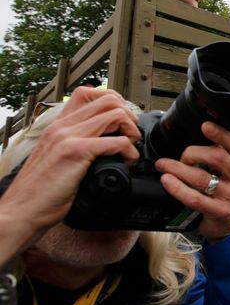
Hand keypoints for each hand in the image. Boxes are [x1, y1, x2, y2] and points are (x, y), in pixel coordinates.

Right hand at [0, 87, 139, 239]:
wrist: (22, 211)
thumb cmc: (41, 191)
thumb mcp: (59, 158)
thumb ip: (78, 145)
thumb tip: (106, 142)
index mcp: (59, 125)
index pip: (90, 93)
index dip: (114, 103)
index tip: (122, 122)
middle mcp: (63, 126)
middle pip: (108, 100)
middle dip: (128, 115)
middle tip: (131, 135)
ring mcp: (68, 136)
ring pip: (115, 114)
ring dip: (131, 130)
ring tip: (129, 148)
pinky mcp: (75, 151)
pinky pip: (116, 141)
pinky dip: (129, 151)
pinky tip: (126, 162)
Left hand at [155, 121, 229, 241]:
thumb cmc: (226, 198)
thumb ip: (220, 158)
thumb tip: (198, 139)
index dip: (219, 133)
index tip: (204, 126)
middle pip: (217, 157)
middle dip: (192, 153)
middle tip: (179, 157)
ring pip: (202, 177)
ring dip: (178, 169)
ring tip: (164, 166)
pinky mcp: (219, 211)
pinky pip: (194, 197)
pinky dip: (177, 188)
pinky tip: (168, 181)